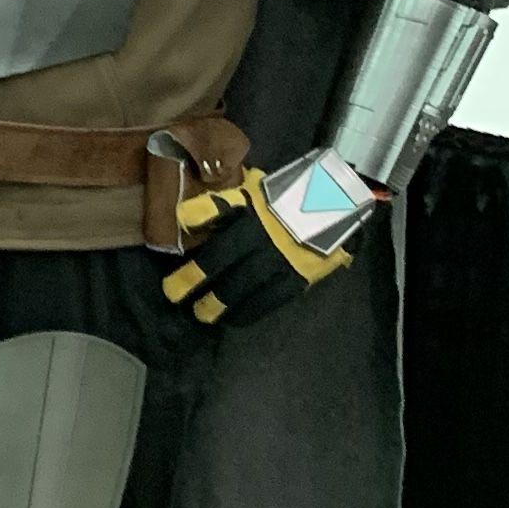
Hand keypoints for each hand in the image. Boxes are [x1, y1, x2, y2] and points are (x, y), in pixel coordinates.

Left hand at [159, 163, 364, 330]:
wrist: (336, 202)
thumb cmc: (286, 194)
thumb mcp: (252, 189)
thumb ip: (220, 204)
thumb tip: (183, 216)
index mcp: (252, 217)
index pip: (217, 244)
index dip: (194, 264)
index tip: (171, 279)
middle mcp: (265, 241)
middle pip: (226, 266)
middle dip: (197, 282)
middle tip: (174, 296)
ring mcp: (283, 261)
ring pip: (247, 287)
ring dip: (222, 303)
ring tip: (203, 315)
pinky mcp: (299, 277)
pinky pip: (272, 300)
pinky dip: (252, 311)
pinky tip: (235, 319)